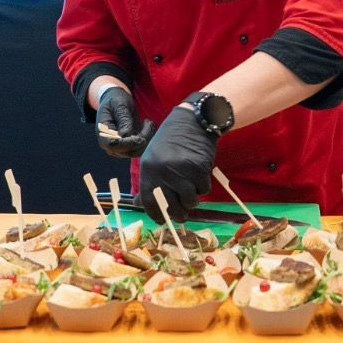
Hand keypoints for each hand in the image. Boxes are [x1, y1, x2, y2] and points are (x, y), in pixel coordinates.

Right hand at [95, 85, 152, 157]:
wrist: (115, 101)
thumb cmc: (115, 100)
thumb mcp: (119, 104)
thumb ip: (123, 119)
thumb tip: (126, 135)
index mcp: (103, 133)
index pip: (112, 146)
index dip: (127, 144)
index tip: (140, 136)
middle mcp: (110, 144)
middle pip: (127, 151)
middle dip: (141, 139)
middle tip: (147, 122)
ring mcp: (120, 147)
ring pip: (137, 151)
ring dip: (147, 137)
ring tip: (148, 122)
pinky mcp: (130, 145)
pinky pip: (142, 147)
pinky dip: (148, 137)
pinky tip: (148, 125)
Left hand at [138, 104, 215, 221]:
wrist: (192, 121)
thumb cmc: (171, 142)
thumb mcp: (153, 158)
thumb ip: (148, 181)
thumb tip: (139, 204)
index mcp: (148, 168)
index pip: (148, 201)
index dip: (156, 214)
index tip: (162, 221)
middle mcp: (163, 170)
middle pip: (171, 206)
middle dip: (178, 214)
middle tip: (182, 214)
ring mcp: (182, 170)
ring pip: (189, 201)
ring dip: (192, 200)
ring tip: (191, 190)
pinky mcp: (199, 168)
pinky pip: (203, 189)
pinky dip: (203, 187)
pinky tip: (200, 176)